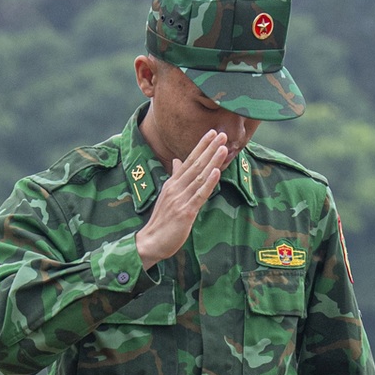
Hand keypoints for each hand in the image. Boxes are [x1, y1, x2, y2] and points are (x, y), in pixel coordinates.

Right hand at [135, 130, 229, 269]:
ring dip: (212, 161)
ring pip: (199, 177)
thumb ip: (175, 178)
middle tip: (222, 133)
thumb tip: (177, 160)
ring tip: (223, 147)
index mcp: (173, 183)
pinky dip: (209, 183)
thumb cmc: (162, 221)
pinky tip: (217, 172)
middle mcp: (176, 187)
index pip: (189, 160)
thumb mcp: (167, 195)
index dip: (201, 146)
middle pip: (195, 164)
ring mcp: (180, 199)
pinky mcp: (186, 212)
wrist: (151, 242)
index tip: (212, 133)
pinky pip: (199, 195)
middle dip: (209, 148)